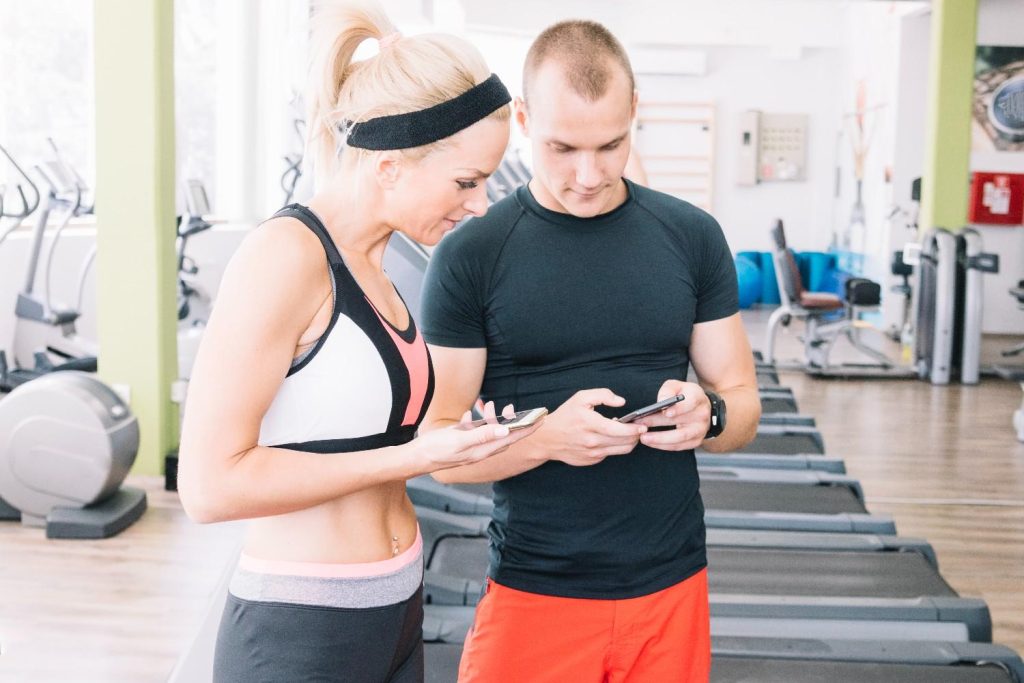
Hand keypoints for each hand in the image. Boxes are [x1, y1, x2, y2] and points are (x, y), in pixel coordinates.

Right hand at [412, 401, 541, 471]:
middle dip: (511, 421)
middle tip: (514, 408)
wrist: (416, 457)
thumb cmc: (436, 449)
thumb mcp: (459, 440)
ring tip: (488, 406)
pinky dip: (474, 422)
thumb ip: (481, 435)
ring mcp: (471, 447)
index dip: (526, 429)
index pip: (510, 438)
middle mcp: (479, 450)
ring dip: (490, 418)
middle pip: (503, 435)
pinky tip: (467, 415)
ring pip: (488, 431)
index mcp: (482, 450)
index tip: (539, 420)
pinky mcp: (462, 443)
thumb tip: (503, 430)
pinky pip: (474, 431)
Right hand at [538, 389, 646, 466]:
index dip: (633, 429)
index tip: (642, 425)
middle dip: (636, 435)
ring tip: (629, 433)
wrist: (547, 438)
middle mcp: (592, 441)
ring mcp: (592, 453)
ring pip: (621, 450)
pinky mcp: (592, 460)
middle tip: (640, 428)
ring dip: (629, 442)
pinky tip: (612, 437)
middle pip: (624, 442)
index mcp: (589, 423)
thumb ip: (603, 395)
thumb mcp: (581, 398)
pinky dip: (616, 446)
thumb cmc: (565, 416)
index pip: (618, 430)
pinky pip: (610, 454)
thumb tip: (621, 402)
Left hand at [635, 380, 708, 451]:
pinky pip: (678, 446)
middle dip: (658, 424)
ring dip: (660, 439)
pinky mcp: (696, 441)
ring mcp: (700, 430)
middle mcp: (701, 415)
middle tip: (640, 425)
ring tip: (643, 438)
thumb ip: (668, 390)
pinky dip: (663, 446)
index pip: (690, 403)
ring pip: (679, 437)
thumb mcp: (677, 386)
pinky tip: (651, 442)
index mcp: (698, 398)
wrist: (700, 408)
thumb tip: (661, 401)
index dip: (678, 408)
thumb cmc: (685, 395)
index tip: (665, 412)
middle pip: (680, 422)